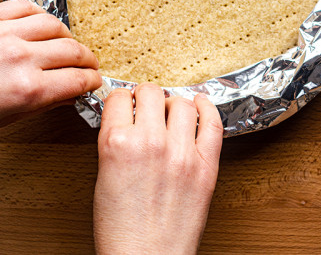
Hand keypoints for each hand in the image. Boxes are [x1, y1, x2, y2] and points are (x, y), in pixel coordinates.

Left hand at [0, 0, 100, 127]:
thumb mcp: (2, 119)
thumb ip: (37, 104)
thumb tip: (63, 95)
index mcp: (27, 90)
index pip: (78, 80)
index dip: (92, 81)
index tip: (94, 81)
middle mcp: (21, 59)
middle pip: (73, 52)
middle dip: (87, 60)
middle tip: (88, 65)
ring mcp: (5, 34)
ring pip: (55, 26)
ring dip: (67, 36)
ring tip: (68, 44)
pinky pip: (26, 7)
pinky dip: (39, 15)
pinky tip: (42, 25)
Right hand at [94, 84, 223, 254]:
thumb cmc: (122, 231)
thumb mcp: (103, 179)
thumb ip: (117, 145)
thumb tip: (129, 123)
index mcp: (117, 145)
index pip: (119, 98)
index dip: (122, 98)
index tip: (126, 102)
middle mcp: (151, 142)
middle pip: (152, 93)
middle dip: (146, 95)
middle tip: (148, 103)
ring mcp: (182, 152)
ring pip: (182, 103)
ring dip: (174, 102)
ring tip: (171, 110)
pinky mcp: (207, 164)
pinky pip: (213, 122)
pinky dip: (208, 108)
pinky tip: (201, 105)